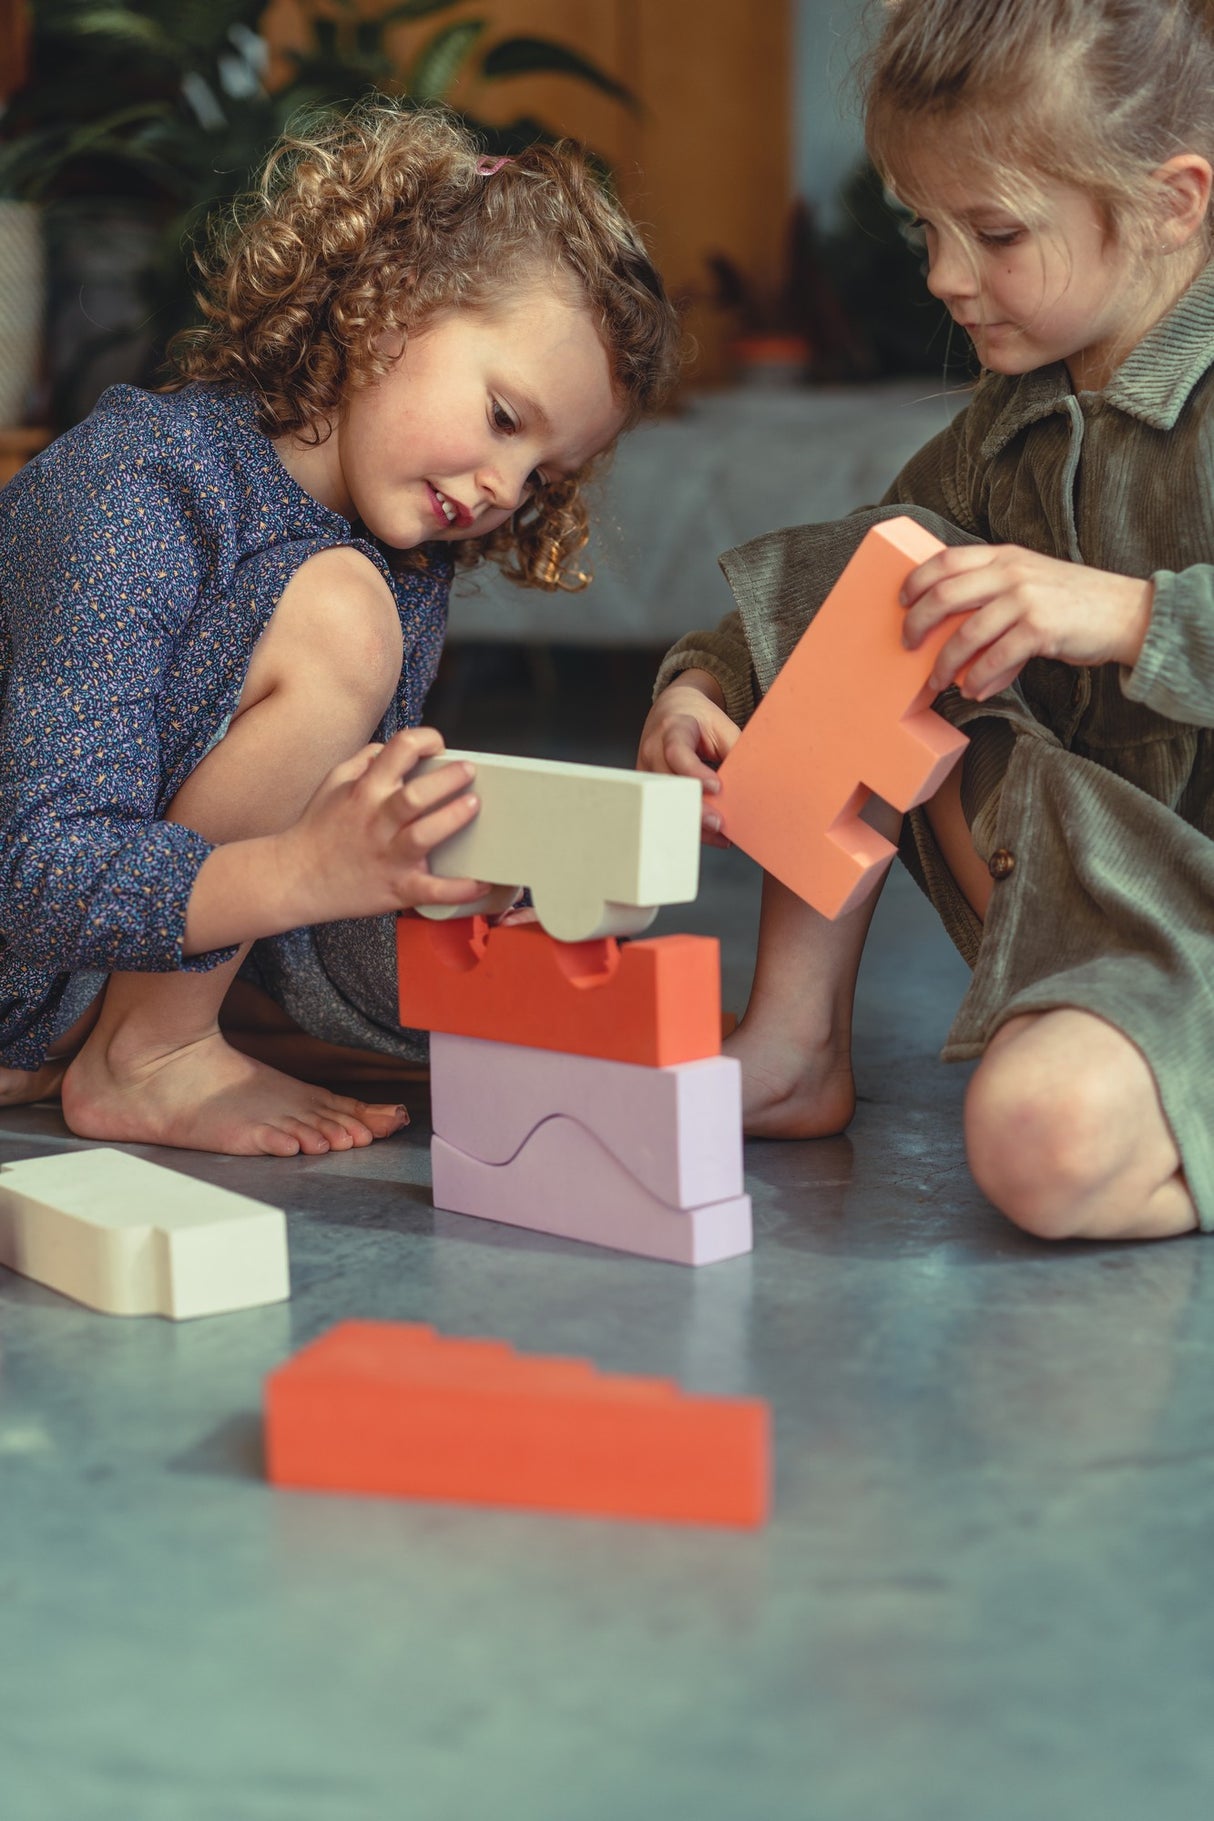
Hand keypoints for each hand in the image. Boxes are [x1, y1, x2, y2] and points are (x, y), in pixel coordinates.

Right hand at [277, 726, 486, 925]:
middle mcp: (377, 821)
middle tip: (468, 772)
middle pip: (416, 795)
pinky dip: (459, 888)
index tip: (439, 746)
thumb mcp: (333, 784)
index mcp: (364, 791)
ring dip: (452, 818)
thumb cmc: (318, 830)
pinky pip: (432, 890)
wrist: (295, 878)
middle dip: (448, 779)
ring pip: (424, 835)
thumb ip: (363, 762)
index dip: (425, 740)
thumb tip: (391, 747)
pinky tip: (482, 882)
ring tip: (473, 805)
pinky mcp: (397, 888)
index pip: (398, 750)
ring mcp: (388, 856)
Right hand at [636, 674, 741, 846]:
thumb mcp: (720, 726)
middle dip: (694, 806)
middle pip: (669, 784)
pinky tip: (710, 834)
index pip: (677, 752)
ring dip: (693, 821)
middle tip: (719, 823)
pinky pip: (666, 809)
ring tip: (720, 835)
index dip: (695, 772)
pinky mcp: (648, 788)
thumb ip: (732, 750)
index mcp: (672, 729)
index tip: (717, 787)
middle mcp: (653, 750)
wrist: (672, 710)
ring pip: (665, 803)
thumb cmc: (698, 719)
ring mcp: (646, 771)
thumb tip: (751, 781)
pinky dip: (689, 822)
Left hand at [900, 544, 1153, 701]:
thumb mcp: (1031, 583)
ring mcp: (1025, 600)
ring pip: (966, 634)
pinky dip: (978, 680)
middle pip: (943, 595)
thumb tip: (957, 647)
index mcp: (1004, 556)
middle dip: (917, 623)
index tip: (901, 602)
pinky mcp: (1040, 629)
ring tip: (936, 681)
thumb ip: (993, 600)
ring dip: (944, 664)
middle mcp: (1011, 573)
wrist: (1126, 613)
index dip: (916, 580)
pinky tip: (973, 690)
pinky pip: (995, 659)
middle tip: (907, 644)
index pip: (946, 560)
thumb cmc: (1073, 603)